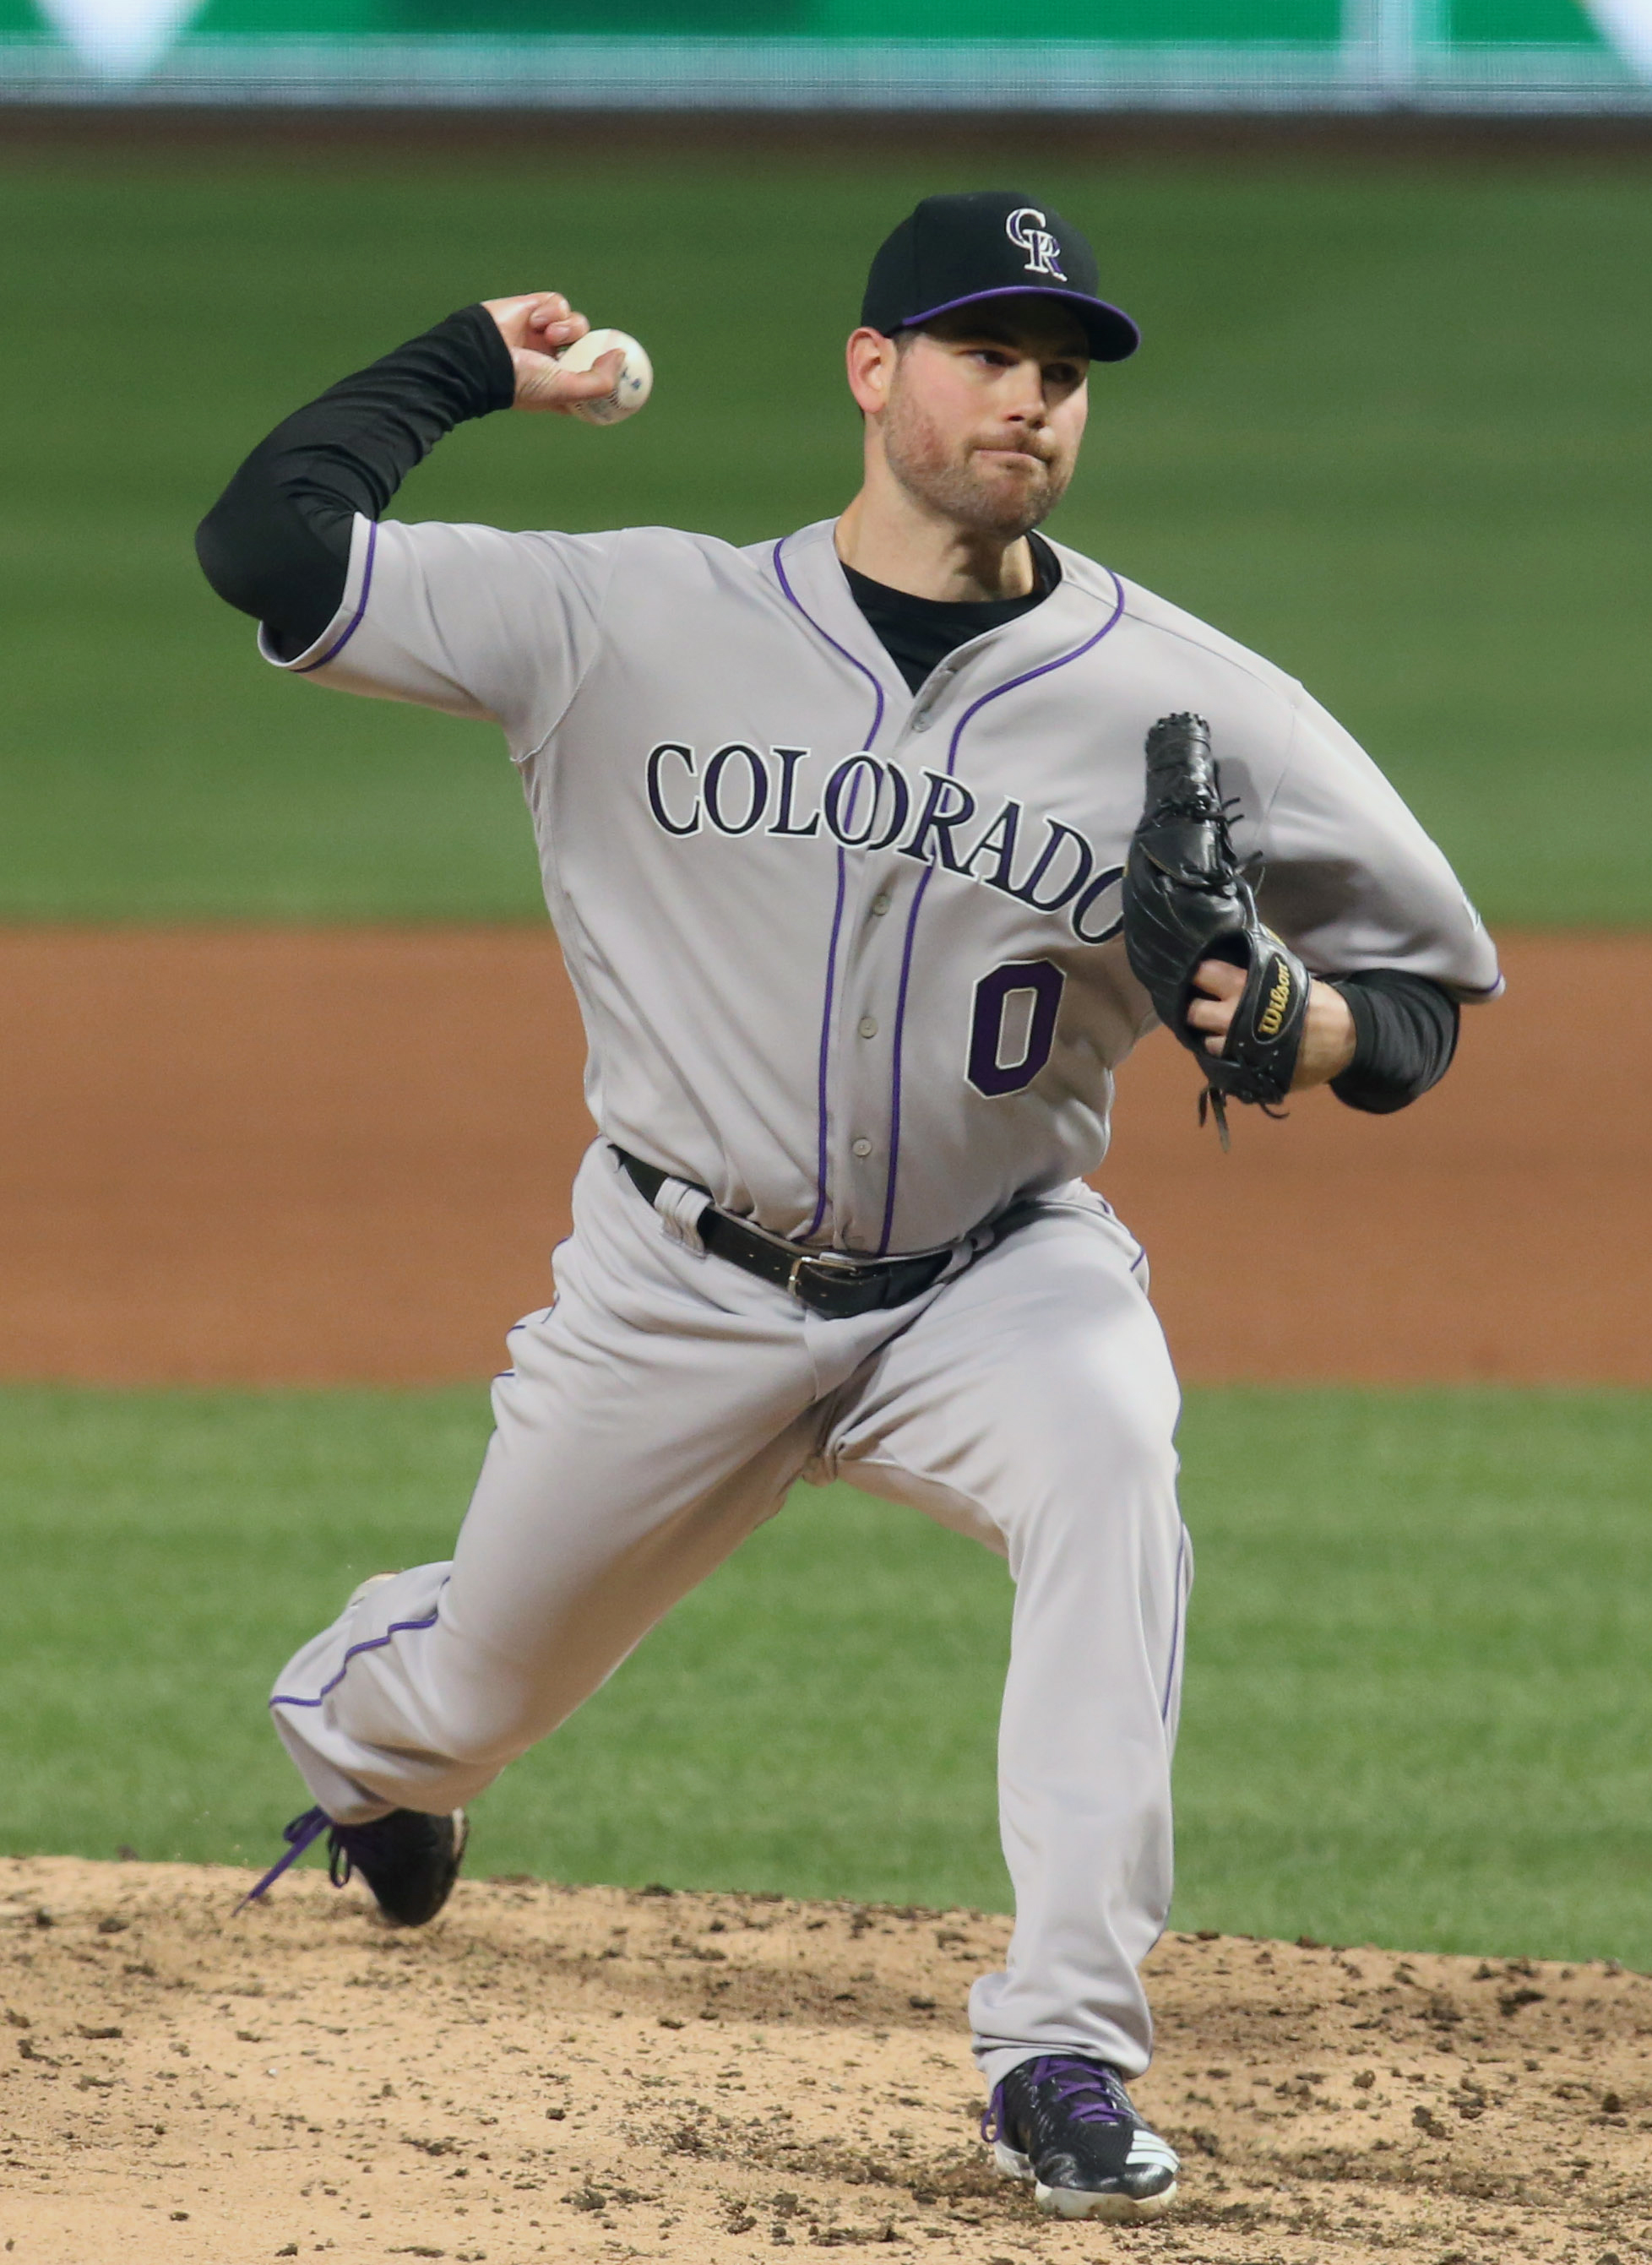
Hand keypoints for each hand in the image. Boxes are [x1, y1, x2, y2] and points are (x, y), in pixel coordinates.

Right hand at [482, 292, 623, 414]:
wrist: (481, 354)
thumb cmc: (520, 381)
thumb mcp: (565, 390)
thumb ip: (599, 381)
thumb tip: (621, 357)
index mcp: (559, 385)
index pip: (590, 379)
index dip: (605, 374)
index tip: (620, 370)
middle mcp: (552, 360)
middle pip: (588, 348)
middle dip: (591, 347)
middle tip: (599, 348)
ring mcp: (542, 335)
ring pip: (576, 323)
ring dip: (569, 327)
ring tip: (551, 336)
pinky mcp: (532, 310)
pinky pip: (557, 303)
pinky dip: (551, 310)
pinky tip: (535, 320)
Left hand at [1186, 960, 1356, 1090]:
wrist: (1344, 1038)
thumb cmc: (1316, 1002)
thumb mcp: (1286, 975)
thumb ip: (1256, 970)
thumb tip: (1234, 956)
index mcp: (1244, 987)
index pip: (1203, 973)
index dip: (1196, 974)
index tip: (1197, 976)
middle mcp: (1232, 1016)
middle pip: (1193, 1012)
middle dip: (1195, 1010)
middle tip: (1205, 1007)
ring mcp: (1236, 1047)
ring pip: (1205, 1043)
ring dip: (1210, 1038)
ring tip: (1222, 1034)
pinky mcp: (1245, 1070)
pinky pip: (1222, 1065)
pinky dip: (1224, 1058)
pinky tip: (1234, 1051)